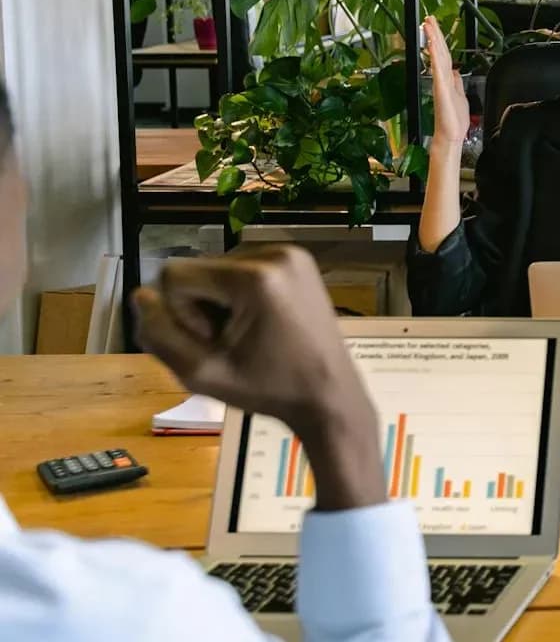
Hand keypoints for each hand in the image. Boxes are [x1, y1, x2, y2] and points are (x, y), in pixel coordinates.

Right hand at [137, 246, 384, 510]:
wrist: (330, 395)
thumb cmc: (269, 389)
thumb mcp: (200, 373)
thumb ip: (158, 334)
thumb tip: (141, 296)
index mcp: (254, 277)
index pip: (174, 275)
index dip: (181, 314)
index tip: (213, 342)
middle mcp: (275, 253)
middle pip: (197, 270)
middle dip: (200, 307)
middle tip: (232, 343)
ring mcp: (291, 253)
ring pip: (217, 269)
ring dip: (218, 302)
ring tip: (248, 335)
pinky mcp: (298, 261)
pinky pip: (242, 269)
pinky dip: (239, 295)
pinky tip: (260, 324)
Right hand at [424, 15, 467, 153]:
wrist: (451, 134)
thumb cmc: (454, 119)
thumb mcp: (459, 95)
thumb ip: (456, 82)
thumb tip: (455, 71)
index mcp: (447, 79)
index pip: (444, 55)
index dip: (439, 40)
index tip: (434, 27)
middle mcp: (442, 79)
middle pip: (439, 52)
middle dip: (434, 35)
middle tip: (428, 19)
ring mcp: (441, 83)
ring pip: (438, 58)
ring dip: (434, 41)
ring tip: (428, 26)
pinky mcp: (442, 90)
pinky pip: (439, 71)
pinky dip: (436, 58)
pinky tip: (433, 48)